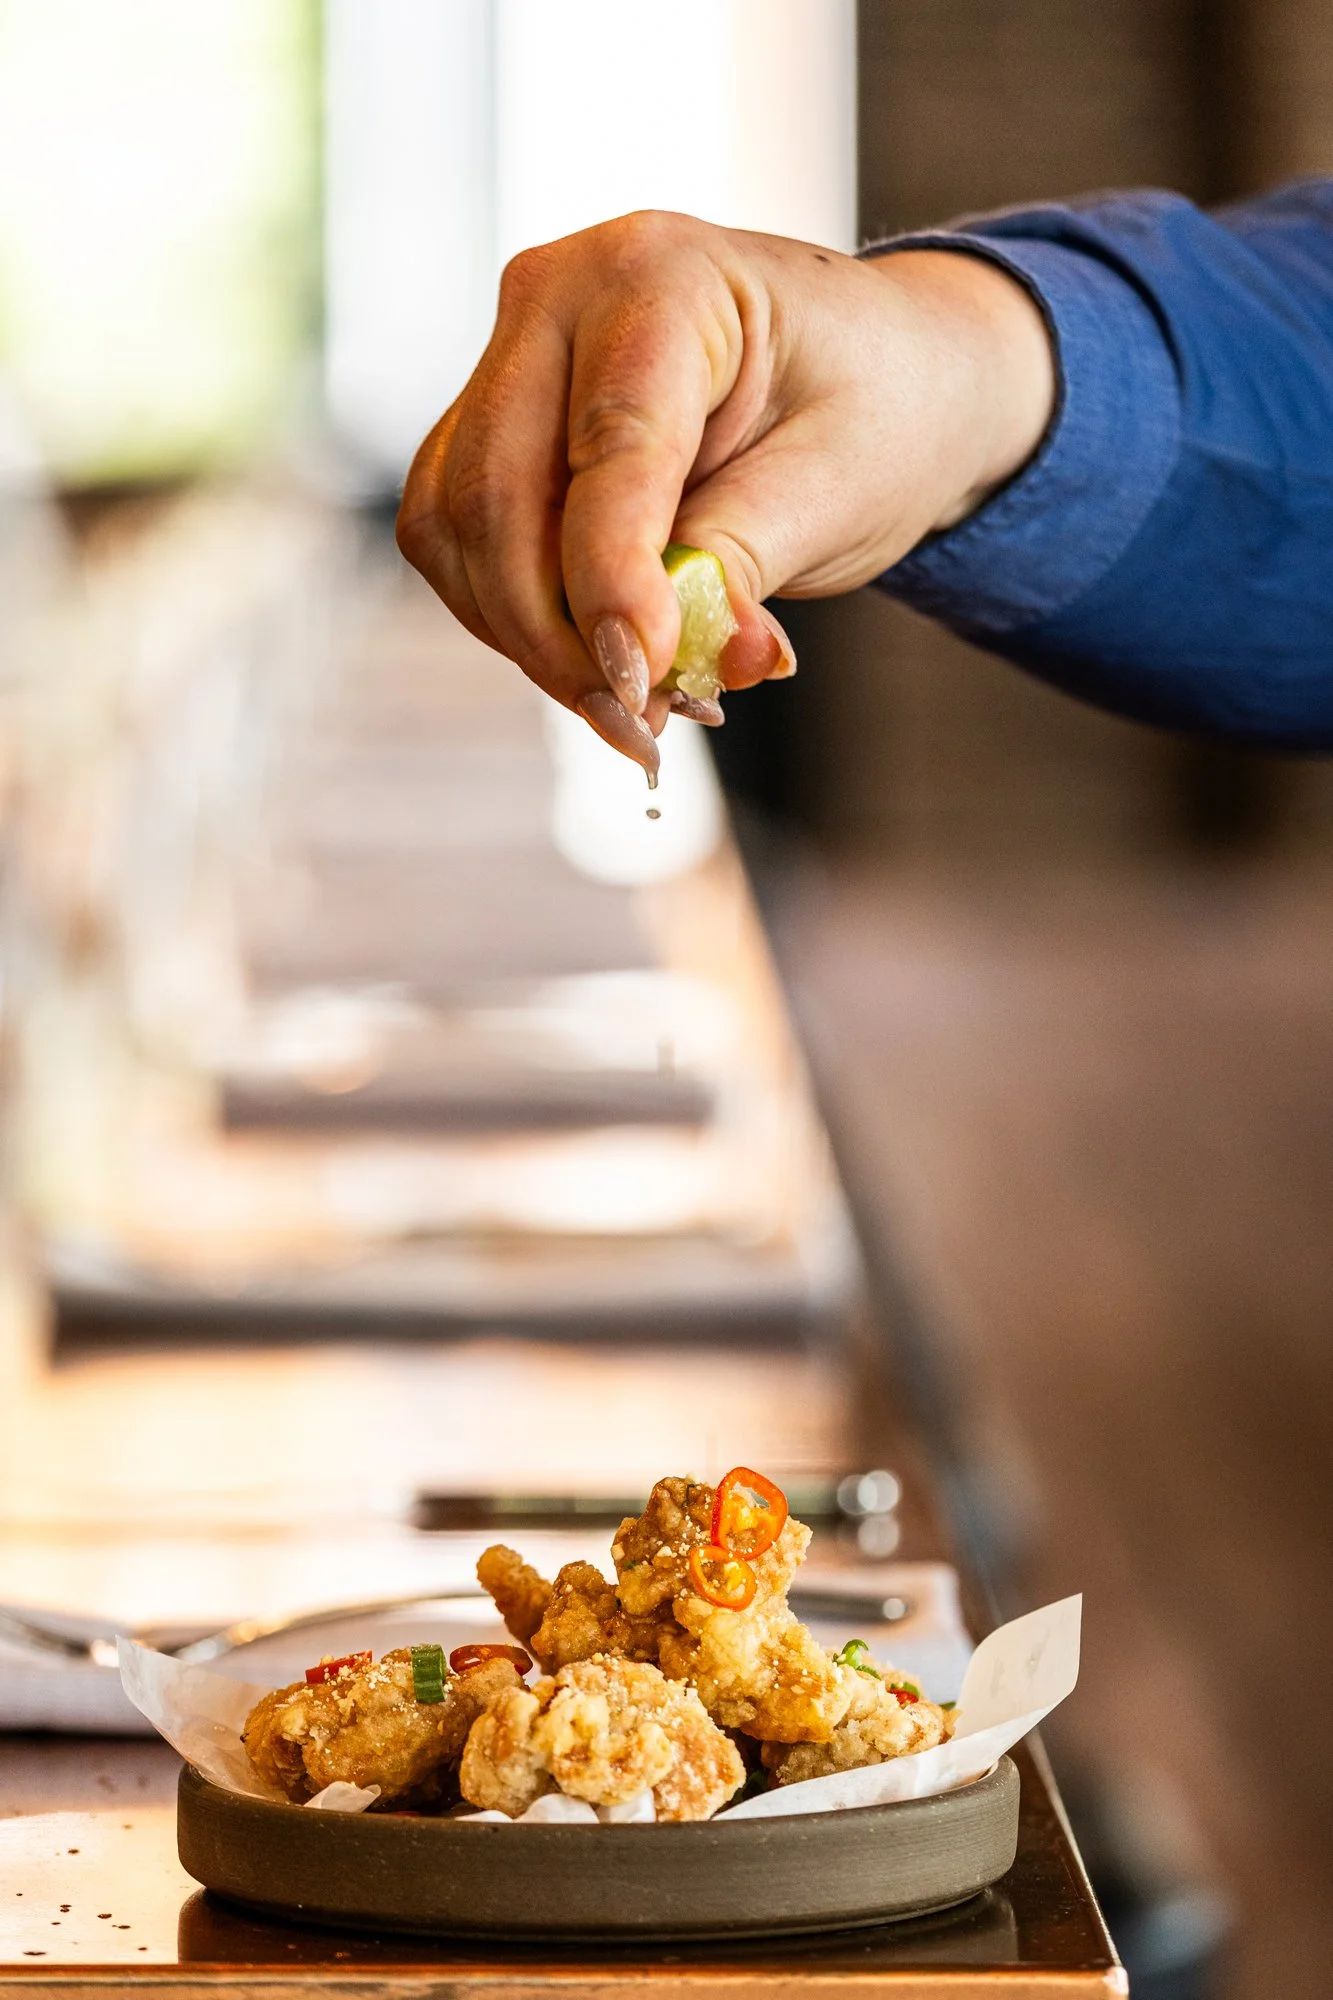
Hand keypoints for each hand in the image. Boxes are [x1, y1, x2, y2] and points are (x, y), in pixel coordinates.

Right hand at [397, 210, 1054, 775]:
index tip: (638, 680)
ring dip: (527, 638)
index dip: (610, 580)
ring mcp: (507, 358)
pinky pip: (458, 540)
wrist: (871, 371)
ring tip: (630, 703)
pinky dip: (513, 617)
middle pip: (496, 494)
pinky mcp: (486, 426)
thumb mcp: (835, 484)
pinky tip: (593, 656)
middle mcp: (555, 297)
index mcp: (659, 276)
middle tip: (637, 723)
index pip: (608, 448)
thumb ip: (744, 564)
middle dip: (556, 634)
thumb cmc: (869, 405)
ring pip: (456, 529)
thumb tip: (696, 663)